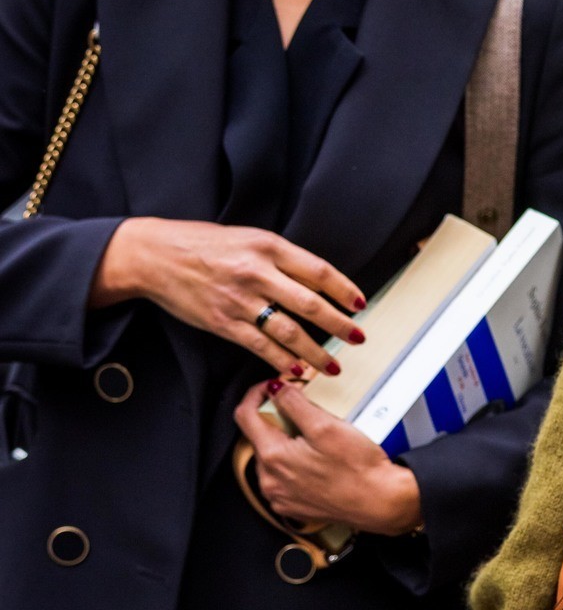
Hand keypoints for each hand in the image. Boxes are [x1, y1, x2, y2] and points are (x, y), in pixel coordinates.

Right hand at [93, 218, 365, 377]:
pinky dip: (281, 362)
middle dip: (339, 325)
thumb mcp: (248, 238)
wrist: (156, 255)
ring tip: (332, 365)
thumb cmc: (203, 244)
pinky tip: (295, 371)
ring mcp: (239, 300)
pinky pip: (259, 347)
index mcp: (268, 246)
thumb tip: (316, 280)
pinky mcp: (222, 322)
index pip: (318, 271)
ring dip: (315, 352)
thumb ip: (281, 258)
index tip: (360, 304)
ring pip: (288, 331)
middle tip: (358, 338)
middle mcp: (257, 272)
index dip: (344, 290)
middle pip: (310, 304)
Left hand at [234, 379, 422, 536]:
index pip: (244, 415)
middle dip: (275, 419)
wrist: (380, 502)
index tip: (272, 387)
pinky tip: (315, 460)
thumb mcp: (326, 425)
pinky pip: (281, 477)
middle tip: (303, 412)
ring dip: (284, 442)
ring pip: (269, 457)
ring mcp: (279, 496)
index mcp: (273, 457)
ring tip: (313, 439)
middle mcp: (269, 480)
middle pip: (257, 437)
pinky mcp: (291, 506)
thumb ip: (294, 404)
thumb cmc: (359, 469)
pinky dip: (291, 463)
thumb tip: (275, 390)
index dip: (256, 394)